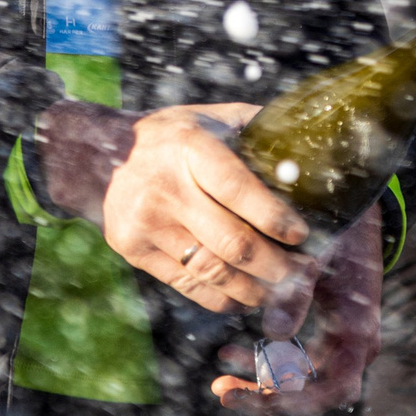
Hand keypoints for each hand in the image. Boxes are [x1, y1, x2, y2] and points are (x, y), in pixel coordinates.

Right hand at [35, 99, 307, 311]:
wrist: (103, 153)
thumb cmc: (177, 135)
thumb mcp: (212, 117)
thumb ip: (257, 129)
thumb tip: (312, 146)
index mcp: (189, 147)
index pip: (238, 189)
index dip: (274, 217)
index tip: (302, 234)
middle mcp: (164, 186)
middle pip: (232, 242)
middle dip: (277, 265)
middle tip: (304, 272)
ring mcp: (145, 222)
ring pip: (213, 271)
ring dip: (255, 289)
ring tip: (281, 290)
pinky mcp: (133, 250)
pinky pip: (189, 284)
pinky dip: (223, 297)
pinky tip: (245, 296)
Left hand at [213, 203, 381, 415]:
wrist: (355, 212)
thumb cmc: (336, 232)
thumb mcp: (314, 259)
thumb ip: (295, 294)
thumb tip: (273, 334)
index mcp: (357, 332)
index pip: (331, 391)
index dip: (292, 402)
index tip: (251, 398)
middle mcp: (355, 347)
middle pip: (314, 396)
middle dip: (267, 398)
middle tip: (223, 392)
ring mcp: (344, 344)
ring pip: (303, 383)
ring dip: (262, 383)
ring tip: (221, 377)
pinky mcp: (330, 336)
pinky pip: (299, 364)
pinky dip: (268, 363)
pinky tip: (232, 354)